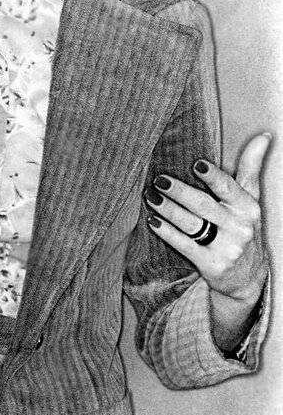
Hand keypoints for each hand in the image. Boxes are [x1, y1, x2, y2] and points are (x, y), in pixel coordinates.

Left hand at [144, 133, 269, 349]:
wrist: (249, 277)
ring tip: (150, 195)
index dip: (212, 176)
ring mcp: (226, 248)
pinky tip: (153, 220)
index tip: (196, 164)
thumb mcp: (251, 199)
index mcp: (247, 207)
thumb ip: (251, 167)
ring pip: (191, 224)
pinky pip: (184, 245)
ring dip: (168, 209)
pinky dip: (167, 232)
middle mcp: (239, 227)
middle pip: (203, 205)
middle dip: (179, 191)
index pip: (228, 188)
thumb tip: (264, 136)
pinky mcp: (211, 264)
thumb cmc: (243, 227)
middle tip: (159, 179)